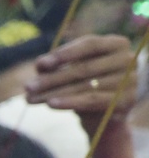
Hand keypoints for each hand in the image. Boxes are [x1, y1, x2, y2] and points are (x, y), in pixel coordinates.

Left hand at [26, 32, 140, 131]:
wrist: (102, 114)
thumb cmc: (84, 84)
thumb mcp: (69, 70)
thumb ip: (55, 64)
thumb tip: (40, 64)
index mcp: (117, 43)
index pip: (89, 44)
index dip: (64, 54)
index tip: (40, 64)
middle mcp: (128, 59)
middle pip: (84, 68)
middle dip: (51, 78)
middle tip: (27, 87)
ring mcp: (130, 80)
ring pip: (85, 86)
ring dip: (54, 93)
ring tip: (30, 99)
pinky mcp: (126, 100)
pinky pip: (92, 101)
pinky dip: (69, 102)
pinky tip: (50, 104)